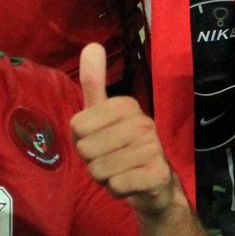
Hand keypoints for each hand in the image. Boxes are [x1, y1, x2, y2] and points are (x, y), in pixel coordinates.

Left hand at [71, 42, 181, 217]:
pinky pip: (116, 184)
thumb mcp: (102, 117)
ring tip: (120, 172)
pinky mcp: (158, 173)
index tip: (100, 141)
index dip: (81, 140)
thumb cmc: (122, 149)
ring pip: (100, 169)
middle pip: (86, 148)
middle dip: (92, 162)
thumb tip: (92, 45)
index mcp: (127, 105)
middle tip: (110, 160)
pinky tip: (130, 185)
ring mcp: (153, 148)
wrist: (155, 186)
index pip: (77, 126)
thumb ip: (94, 84)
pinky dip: (117, 190)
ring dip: (104, 178)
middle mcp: (143, 122)